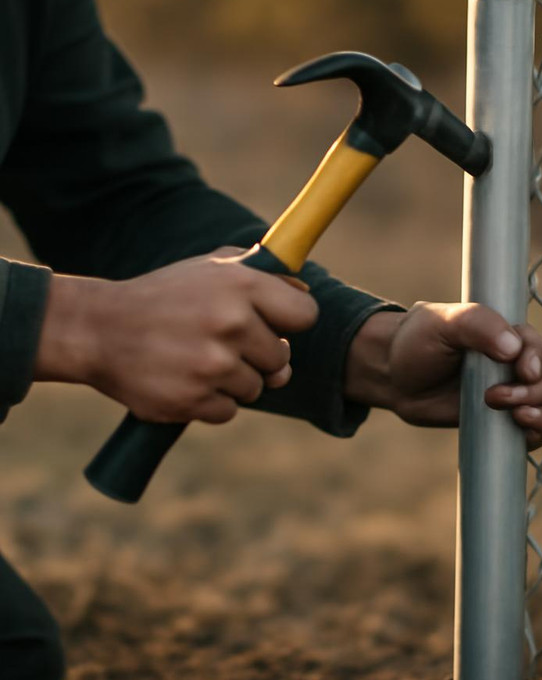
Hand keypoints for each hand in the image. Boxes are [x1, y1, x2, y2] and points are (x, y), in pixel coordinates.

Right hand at [34, 247, 317, 423]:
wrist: (98, 329)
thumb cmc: (164, 296)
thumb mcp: (211, 268)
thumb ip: (262, 276)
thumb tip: (304, 291)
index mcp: (242, 286)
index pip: (306, 314)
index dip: (291, 322)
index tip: (275, 324)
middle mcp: (232, 323)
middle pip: (281, 359)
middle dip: (258, 356)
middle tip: (222, 343)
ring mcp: (213, 365)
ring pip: (256, 388)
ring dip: (232, 380)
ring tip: (197, 359)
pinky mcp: (194, 400)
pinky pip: (229, 411)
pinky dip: (211, 402)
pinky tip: (185, 379)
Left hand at [344, 302, 541, 449]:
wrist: (394, 376)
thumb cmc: (417, 341)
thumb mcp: (442, 322)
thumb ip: (477, 324)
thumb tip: (513, 349)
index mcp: (506, 334)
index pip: (538, 346)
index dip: (537, 359)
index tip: (522, 370)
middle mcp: (515, 363)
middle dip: (534, 392)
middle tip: (495, 396)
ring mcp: (512, 393)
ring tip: (516, 416)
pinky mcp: (503, 420)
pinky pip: (539, 429)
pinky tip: (523, 431)